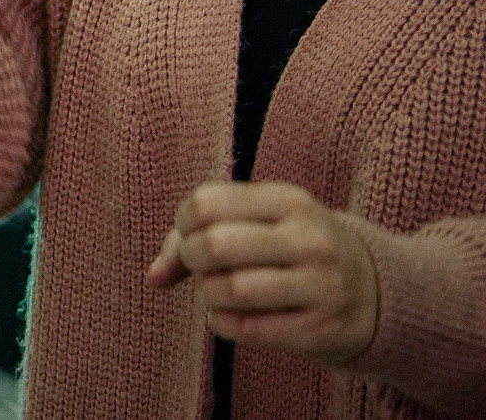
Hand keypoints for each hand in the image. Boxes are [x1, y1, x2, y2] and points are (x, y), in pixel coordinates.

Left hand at [147, 181, 378, 367]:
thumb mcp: (260, 223)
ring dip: (206, 294)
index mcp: (290, 201)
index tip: (194, 234)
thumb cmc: (294, 250)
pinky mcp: (321, 330)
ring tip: (215, 292)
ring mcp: (320, 287)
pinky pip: (245, 329)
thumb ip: (196, 235)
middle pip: (215, 245)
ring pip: (229, 290)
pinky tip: (232, 316)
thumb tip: (153, 277)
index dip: (184, 222)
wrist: (379, 293)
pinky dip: (221, 322)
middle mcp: (309, 240)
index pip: (207, 201)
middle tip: (199, 266)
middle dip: (190, 259)